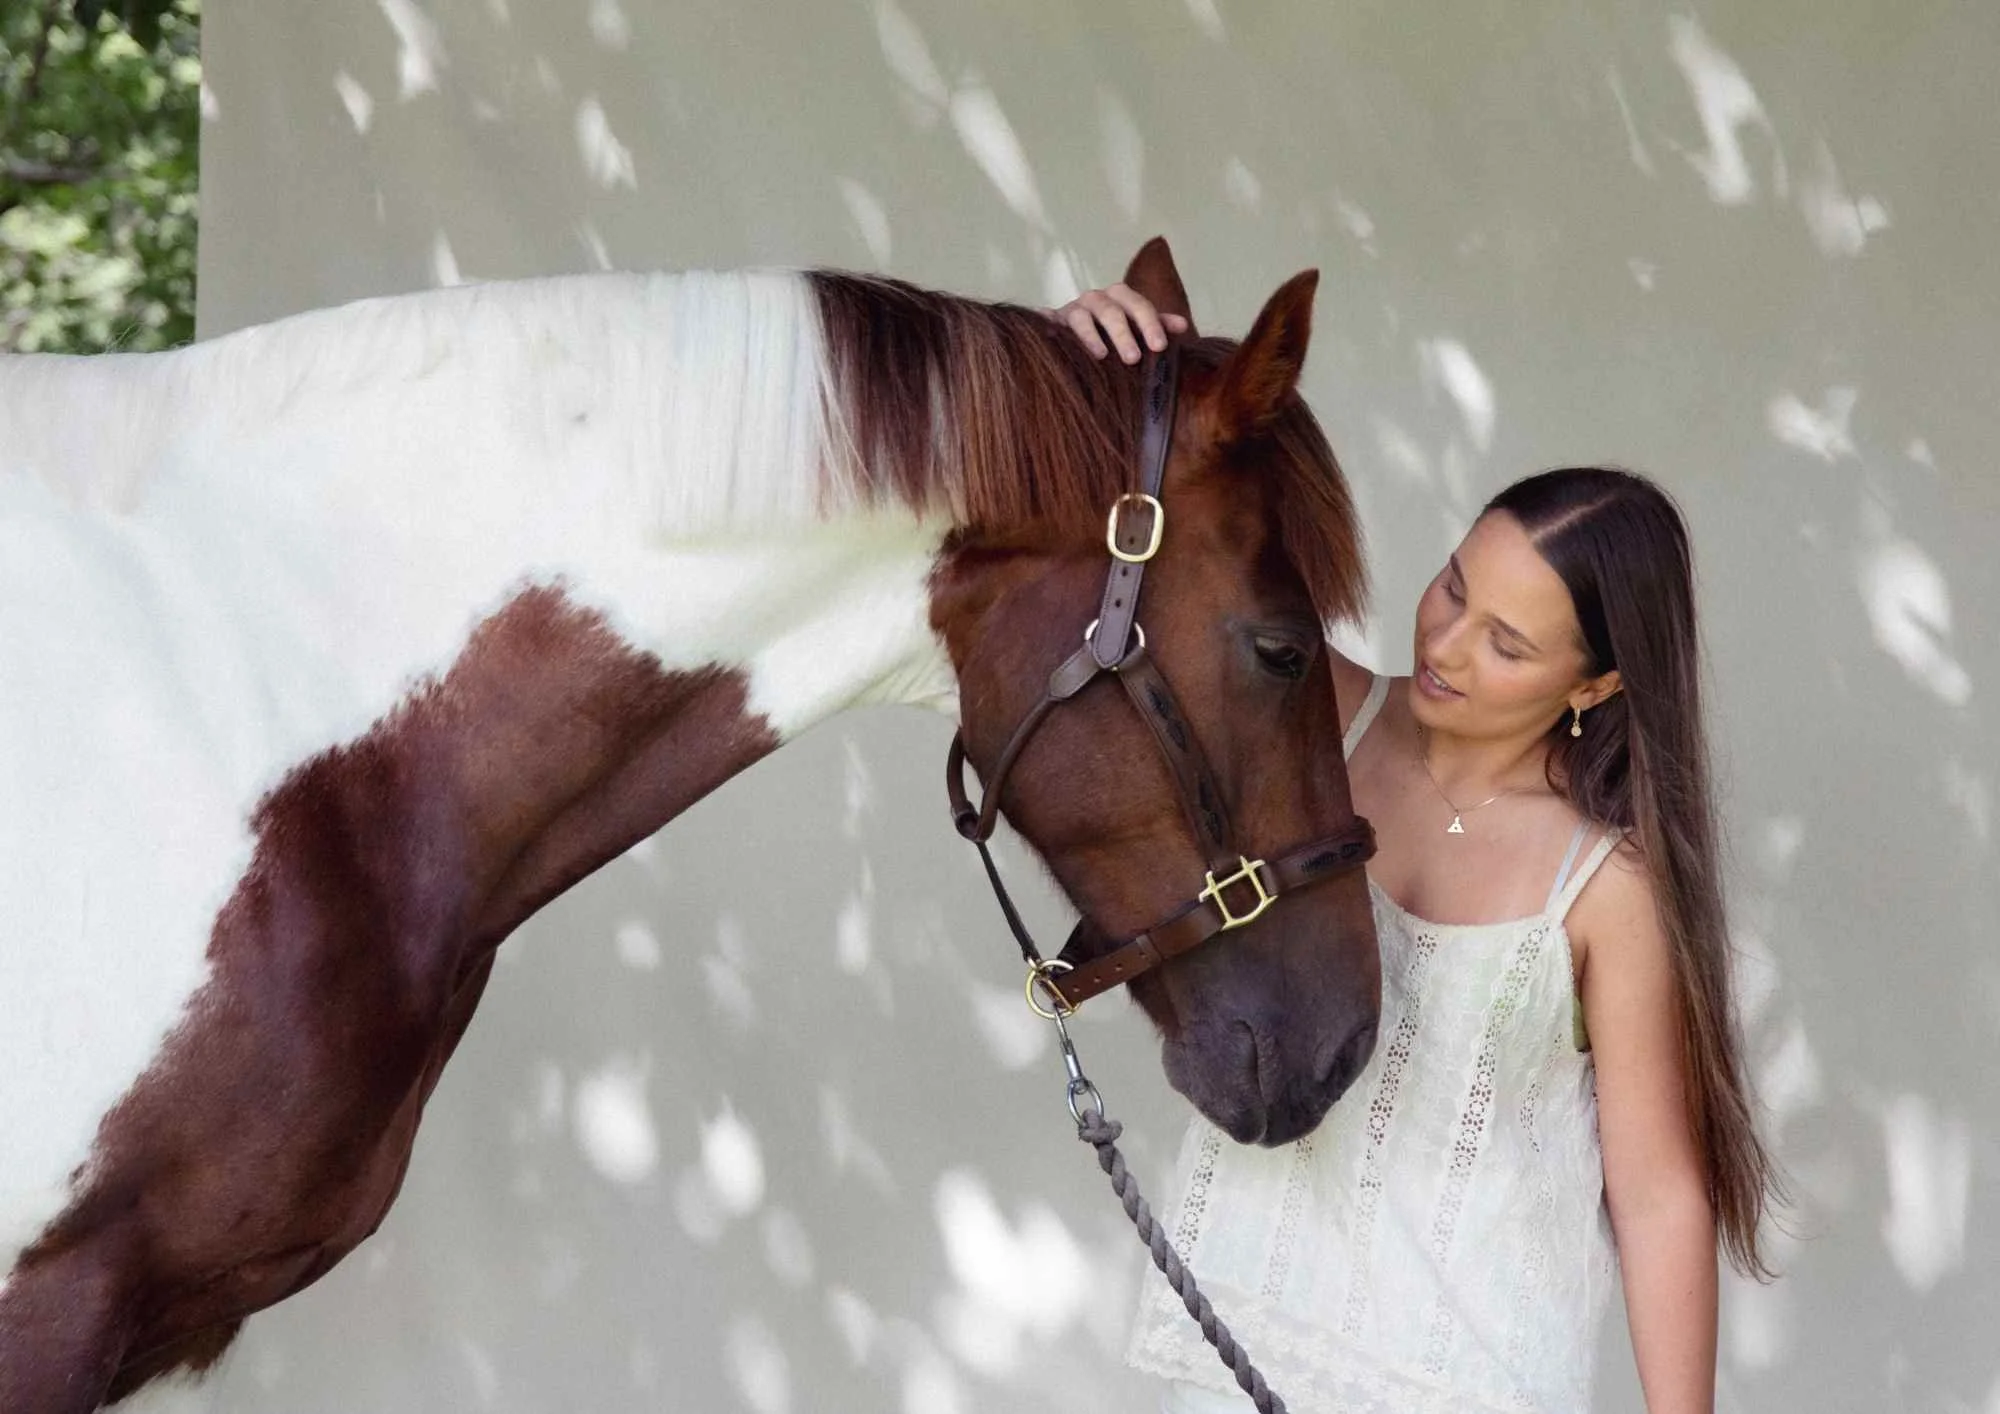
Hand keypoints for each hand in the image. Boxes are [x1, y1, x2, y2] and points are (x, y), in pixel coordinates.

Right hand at [1050, 283, 1189, 362]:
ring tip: (1100, 356)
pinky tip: (1049, 333)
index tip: (1159, 346)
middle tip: (1132, 359)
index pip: (1139, 306)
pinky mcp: (1053, 320)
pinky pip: (1050, 321)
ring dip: (1091, 335)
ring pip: (1082, 316)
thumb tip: (1182, 326)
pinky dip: (1048, 323)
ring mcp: (1074, 308)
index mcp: (1121, 298)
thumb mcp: (1137, 328)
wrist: (1075, 332)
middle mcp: (1097, 298)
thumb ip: (1157, 325)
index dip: (1150, 324)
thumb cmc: (1113, 333)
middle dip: (1123, 334)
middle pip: (1112, 310)